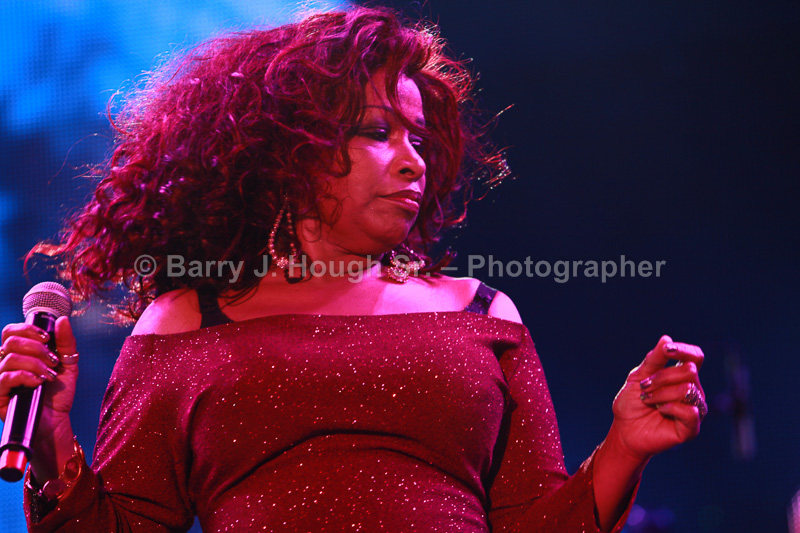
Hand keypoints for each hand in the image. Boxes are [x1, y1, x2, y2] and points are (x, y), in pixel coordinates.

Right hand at [0, 317, 78, 435]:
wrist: (57, 420)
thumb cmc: (59, 393)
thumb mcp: (68, 364)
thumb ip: (65, 342)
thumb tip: (62, 320)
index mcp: (20, 354)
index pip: (10, 332)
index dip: (27, 329)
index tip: (47, 338)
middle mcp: (6, 364)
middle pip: (10, 341)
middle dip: (36, 348)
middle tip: (53, 360)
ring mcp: (1, 379)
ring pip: (10, 358)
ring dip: (35, 363)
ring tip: (49, 375)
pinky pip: (5, 377)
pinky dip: (26, 376)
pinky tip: (39, 382)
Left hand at [609, 335, 704, 461]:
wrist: (624, 429)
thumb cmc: (632, 402)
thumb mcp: (639, 376)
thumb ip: (653, 360)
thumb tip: (666, 339)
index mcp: (682, 376)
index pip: (695, 357)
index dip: (684, 350)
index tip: (666, 350)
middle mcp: (693, 390)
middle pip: (690, 370)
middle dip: (661, 377)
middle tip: (644, 388)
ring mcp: (694, 409)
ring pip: (687, 389)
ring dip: (660, 393)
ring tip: (647, 400)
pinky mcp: (692, 428)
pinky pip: (689, 411)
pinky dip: (669, 407)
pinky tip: (660, 410)